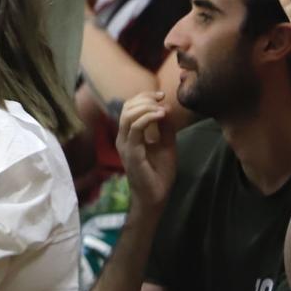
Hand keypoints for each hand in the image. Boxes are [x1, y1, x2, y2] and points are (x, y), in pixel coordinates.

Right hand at [115, 92, 177, 213]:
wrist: (156, 196)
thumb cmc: (159, 172)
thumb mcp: (167, 144)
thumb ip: (165, 127)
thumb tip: (166, 107)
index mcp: (129, 134)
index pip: (129, 107)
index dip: (144, 96)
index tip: (161, 95)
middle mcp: (123, 137)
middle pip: (127, 107)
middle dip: (145, 99)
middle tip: (161, 99)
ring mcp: (125, 144)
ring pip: (128, 115)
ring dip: (146, 107)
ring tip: (161, 109)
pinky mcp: (130, 152)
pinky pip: (135, 129)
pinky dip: (147, 118)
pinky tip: (160, 116)